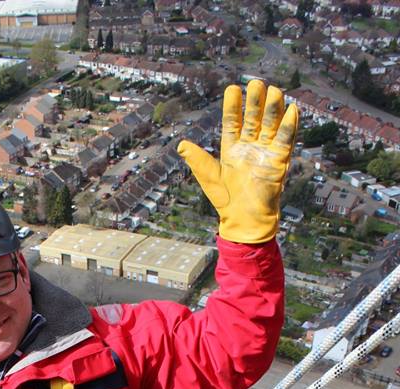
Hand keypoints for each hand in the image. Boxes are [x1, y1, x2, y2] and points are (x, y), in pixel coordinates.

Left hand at [177, 80, 297, 243]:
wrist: (244, 221)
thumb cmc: (225, 201)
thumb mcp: (209, 178)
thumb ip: (198, 160)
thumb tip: (180, 145)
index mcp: (231, 149)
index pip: (232, 122)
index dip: (233, 106)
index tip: (232, 88)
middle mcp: (249, 147)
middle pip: (254, 119)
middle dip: (255, 102)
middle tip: (256, 83)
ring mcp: (265, 153)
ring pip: (270, 126)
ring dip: (273, 109)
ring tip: (274, 90)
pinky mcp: (279, 162)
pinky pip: (284, 141)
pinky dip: (288, 126)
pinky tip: (291, 110)